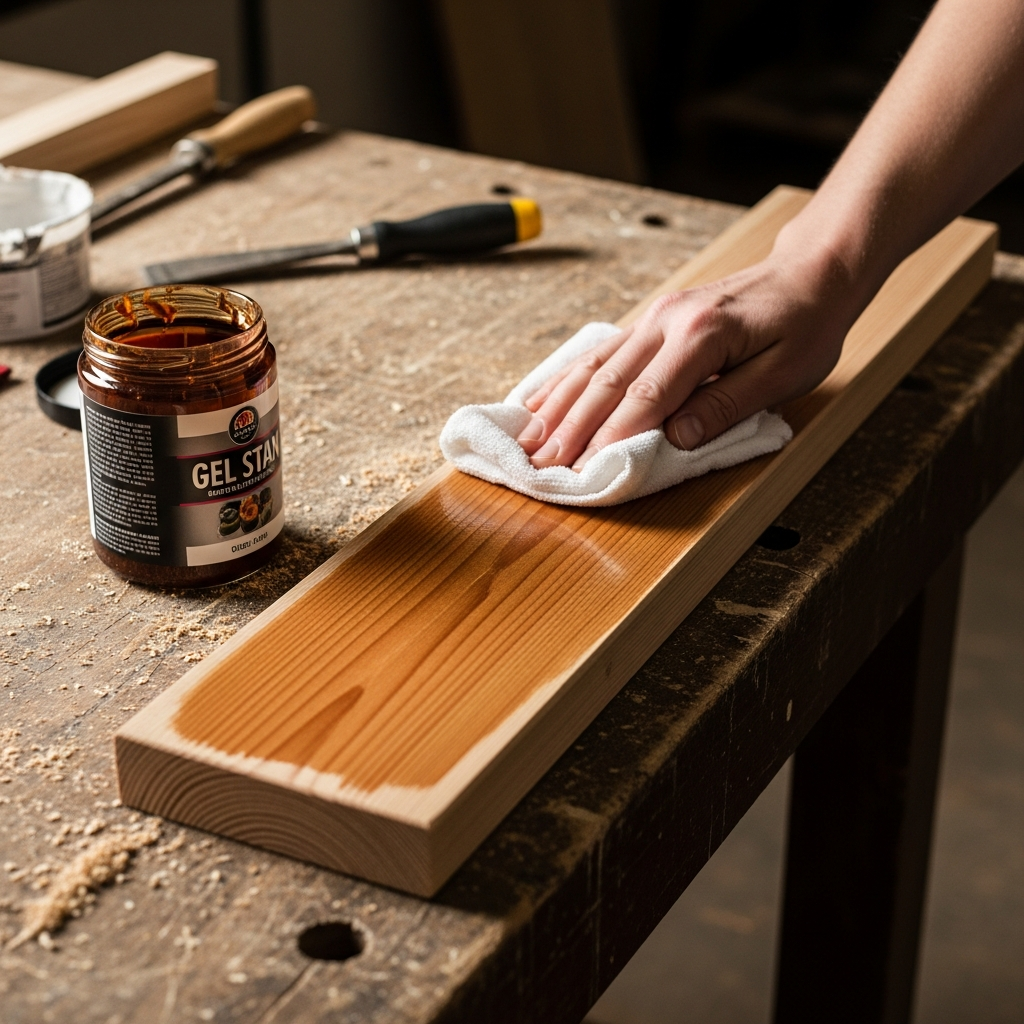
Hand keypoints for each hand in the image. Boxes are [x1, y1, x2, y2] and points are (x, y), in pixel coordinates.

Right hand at [517, 238, 864, 469]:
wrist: (811, 272)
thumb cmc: (805, 325)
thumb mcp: (785, 373)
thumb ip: (728, 404)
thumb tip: (677, 437)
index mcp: (702, 335)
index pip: (646, 396)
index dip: (611, 438)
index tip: (582, 471)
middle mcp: (667, 321)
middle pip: (608, 382)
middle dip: (571, 429)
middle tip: (542, 466)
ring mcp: (654, 317)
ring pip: (594, 366)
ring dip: (558, 406)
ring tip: (529, 441)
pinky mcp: (650, 321)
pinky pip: (599, 352)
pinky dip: (567, 380)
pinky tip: (541, 399)